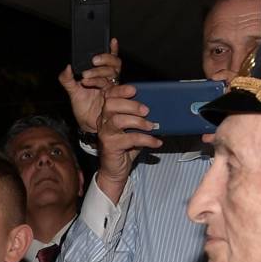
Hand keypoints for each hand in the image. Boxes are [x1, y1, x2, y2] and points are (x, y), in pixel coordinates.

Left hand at [58, 39, 122, 133]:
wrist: (87, 126)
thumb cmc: (83, 108)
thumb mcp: (72, 92)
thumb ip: (67, 79)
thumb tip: (67, 67)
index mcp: (101, 76)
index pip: (109, 60)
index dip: (112, 50)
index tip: (112, 41)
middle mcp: (109, 81)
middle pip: (113, 65)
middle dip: (104, 61)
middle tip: (93, 62)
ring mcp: (112, 91)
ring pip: (113, 75)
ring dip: (100, 73)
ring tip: (86, 78)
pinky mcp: (113, 101)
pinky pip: (117, 92)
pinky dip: (116, 88)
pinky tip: (108, 88)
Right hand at [94, 83, 161, 203]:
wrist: (115, 171)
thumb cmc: (124, 149)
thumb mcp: (132, 130)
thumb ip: (139, 119)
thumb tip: (158, 111)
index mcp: (107, 114)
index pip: (110, 96)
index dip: (121, 90)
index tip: (135, 90)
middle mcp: (103, 122)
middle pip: (111, 105)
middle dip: (131, 105)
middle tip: (146, 111)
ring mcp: (106, 134)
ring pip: (118, 120)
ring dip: (138, 121)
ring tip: (151, 126)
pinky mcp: (111, 146)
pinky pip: (130, 139)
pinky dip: (146, 140)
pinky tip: (156, 142)